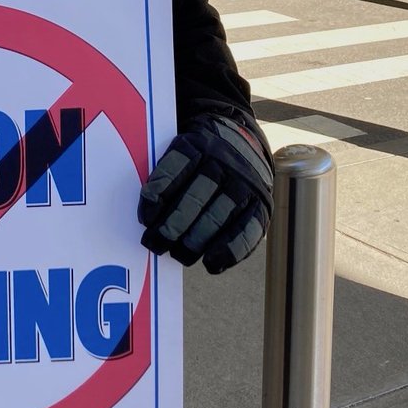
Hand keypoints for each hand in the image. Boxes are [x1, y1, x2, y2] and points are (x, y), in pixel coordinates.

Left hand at [138, 114, 272, 273]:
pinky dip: (229, 250)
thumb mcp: (184, 148)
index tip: (145, 218)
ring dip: (196, 241)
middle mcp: (223, 162)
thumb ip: (166, 171)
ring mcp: (244, 183)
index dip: (158, 194)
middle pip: (196, 196)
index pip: (176, 166)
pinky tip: (212, 263)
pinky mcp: (261, 204)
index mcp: (198, 144)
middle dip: (172, 225)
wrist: (243, 145)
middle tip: (155, 243)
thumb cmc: (200, 157)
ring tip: (179, 255)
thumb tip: (147, 209)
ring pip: (218, 216)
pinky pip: (248, 230)